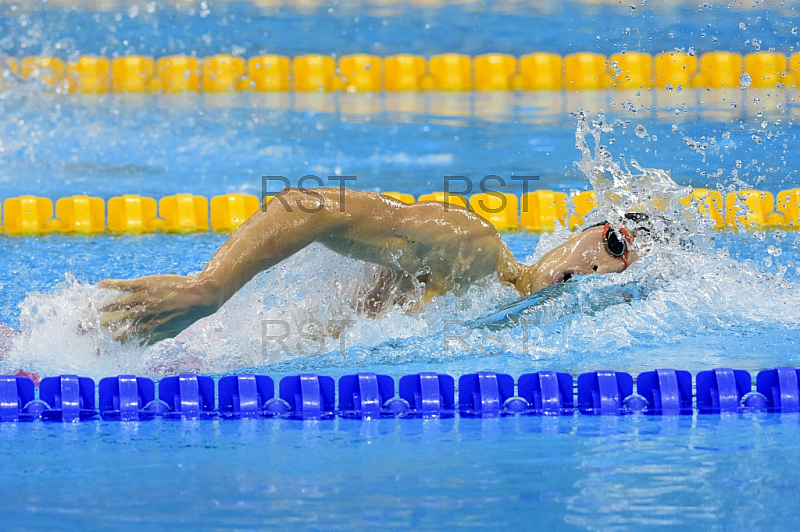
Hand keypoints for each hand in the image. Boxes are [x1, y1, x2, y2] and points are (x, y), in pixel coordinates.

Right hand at [98, 274, 220, 344]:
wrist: (200, 295)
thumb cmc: (187, 315)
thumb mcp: (171, 332)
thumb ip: (155, 338)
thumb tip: (143, 345)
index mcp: (147, 328)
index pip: (121, 339)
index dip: (107, 344)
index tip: (95, 349)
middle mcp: (141, 315)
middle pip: (112, 322)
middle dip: (95, 326)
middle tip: (80, 328)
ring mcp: (142, 299)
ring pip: (114, 304)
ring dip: (98, 306)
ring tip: (87, 308)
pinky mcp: (144, 285)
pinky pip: (122, 285)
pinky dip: (109, 285)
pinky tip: (98, 286)